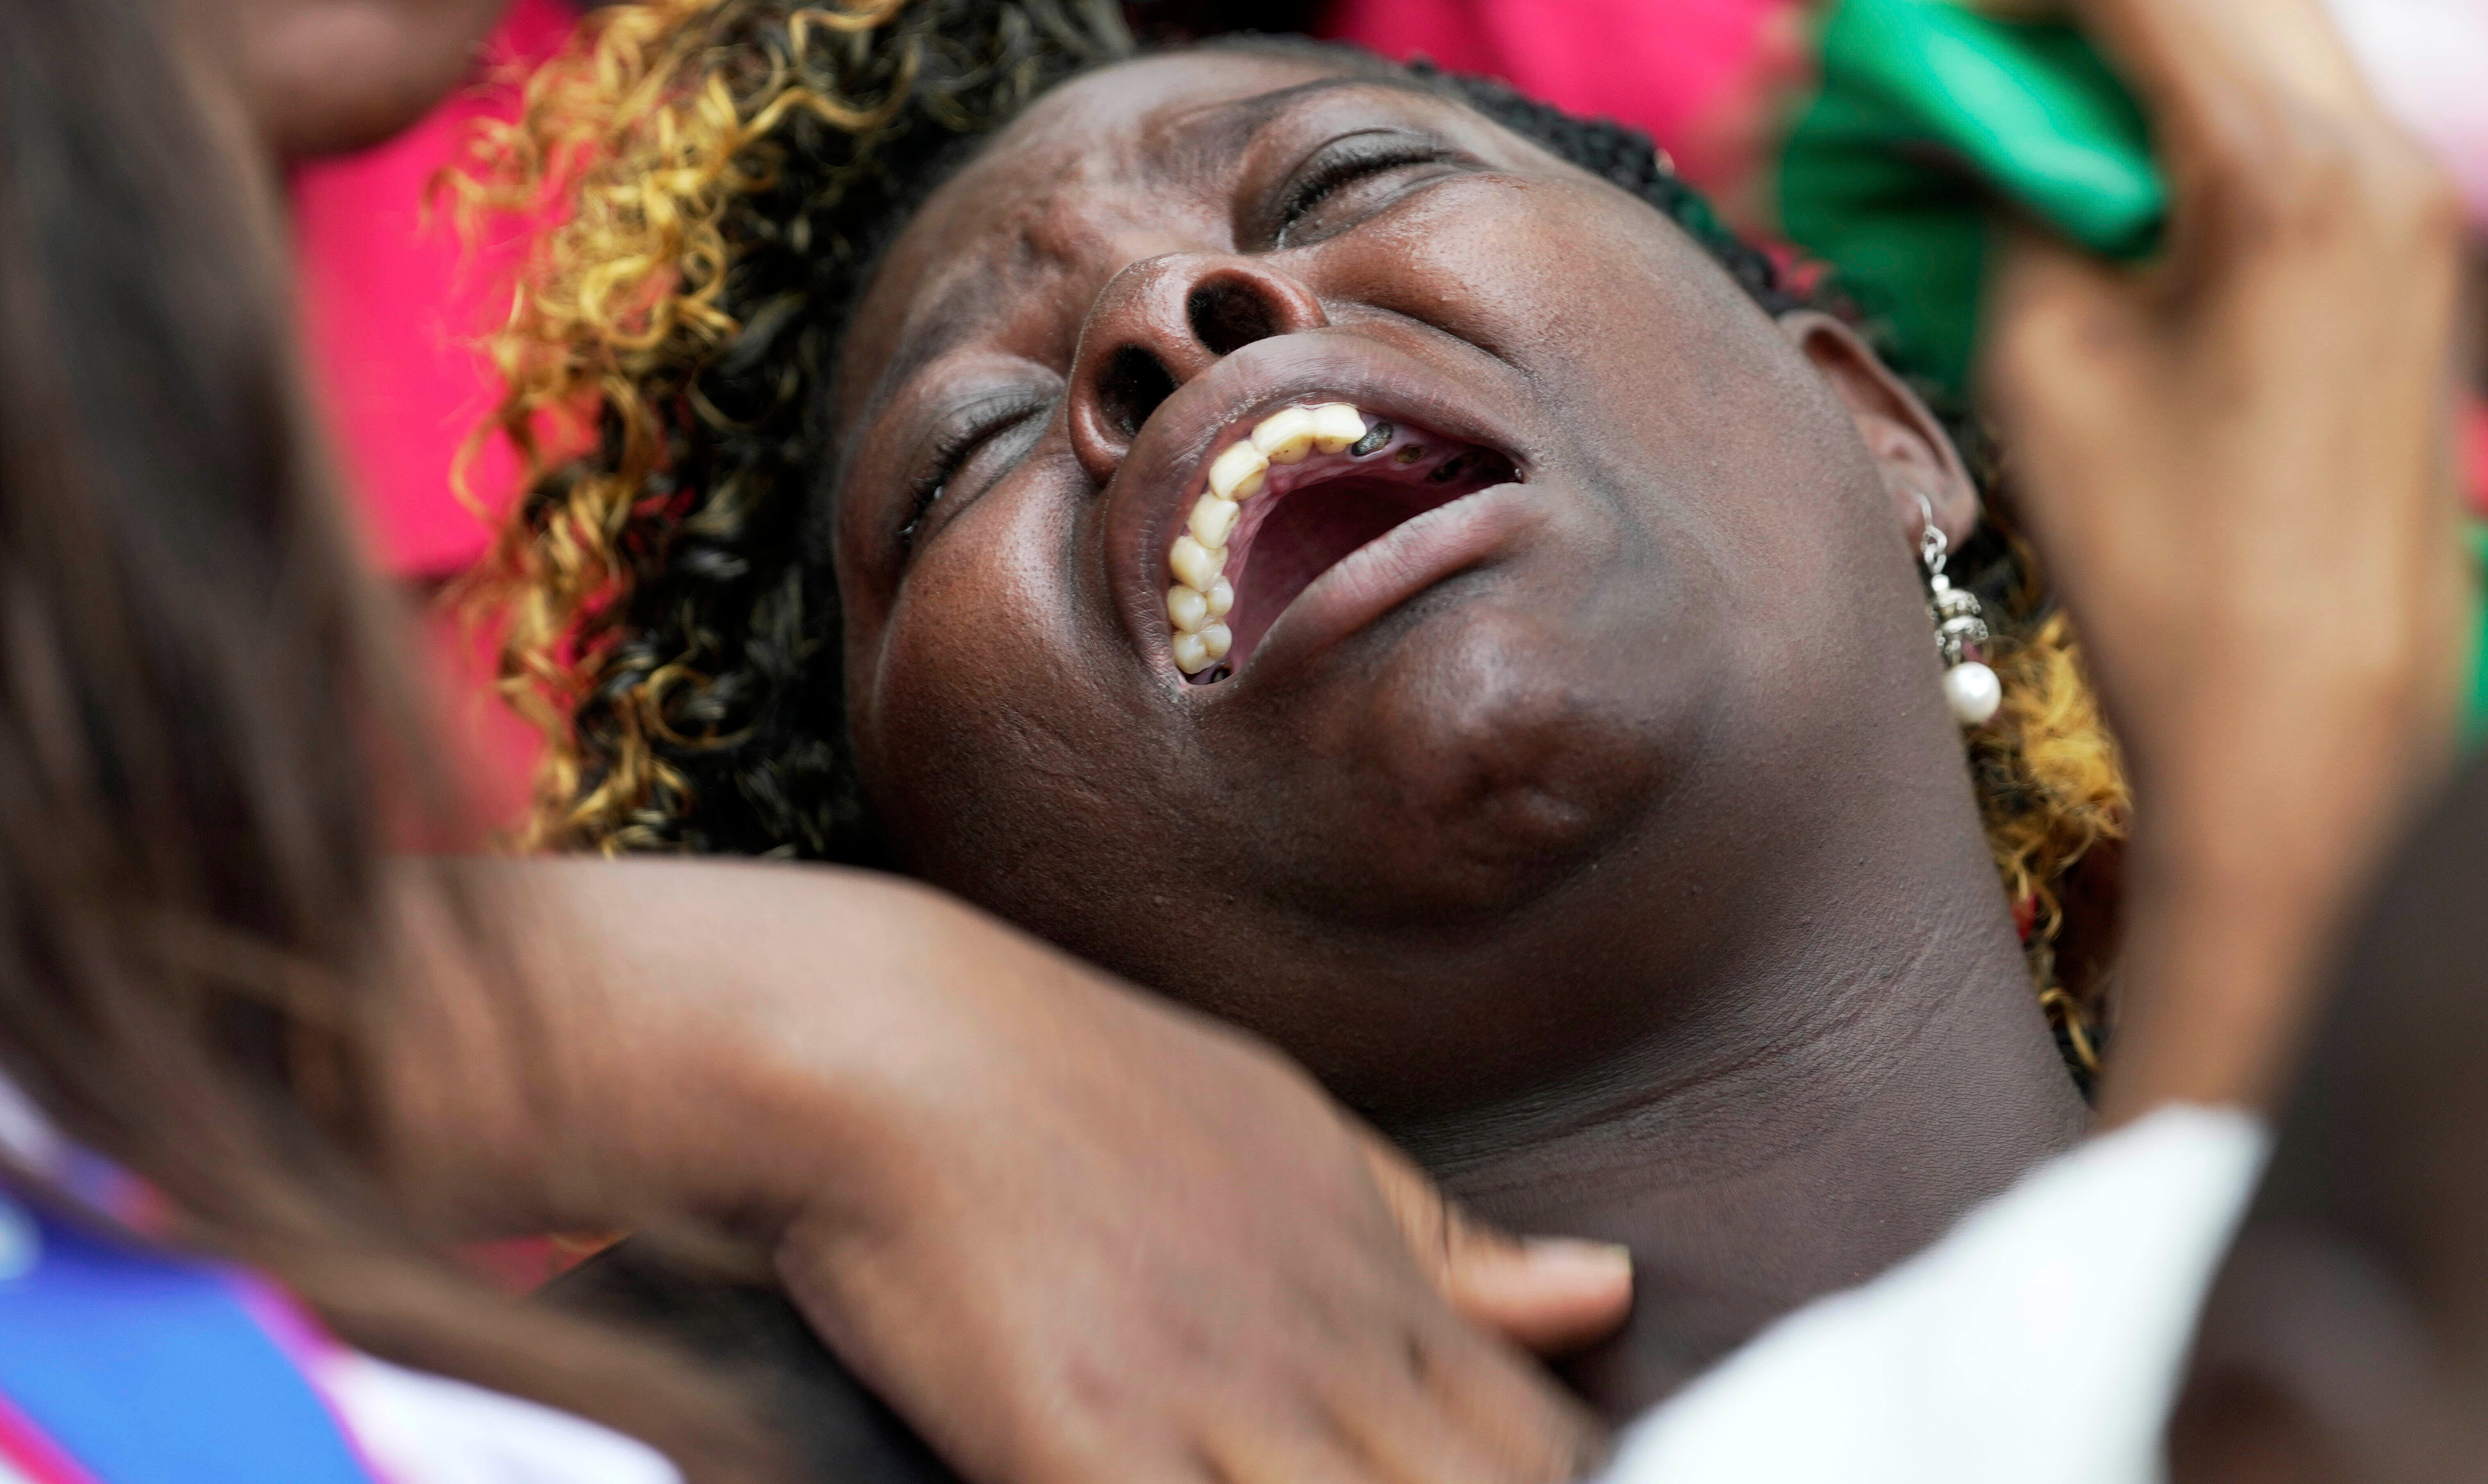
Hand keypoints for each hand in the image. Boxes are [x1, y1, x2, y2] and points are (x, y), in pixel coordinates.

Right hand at [408, 858, 1625, 1483]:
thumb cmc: (1076, 1088)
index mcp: (1377, 1287)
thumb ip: (1443, 1243)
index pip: (1545, 1455)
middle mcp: (1319, 1357)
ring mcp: (1206, 1411)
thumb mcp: (1289, 1138)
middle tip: (1385, 1477)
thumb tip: (1606, 1291)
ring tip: (1285, 1480)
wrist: (881, 1046)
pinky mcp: (1082, 1452)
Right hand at [1972, 0, 2471, 1119]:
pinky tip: (2089, 157)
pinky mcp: (2412, 261)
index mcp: (2296, 172)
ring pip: (2260, 26)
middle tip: (1947, 33)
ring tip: (2006, 93)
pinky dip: (2183, 100)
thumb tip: (1957, 114)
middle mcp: (2387, 159)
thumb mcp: (2047, 357)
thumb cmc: (2174, 573)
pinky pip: (2295, 113)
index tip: (1907, 18)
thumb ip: (2007, 197)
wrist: (2315, 734)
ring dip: (2124, 32)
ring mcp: (2419, 208)